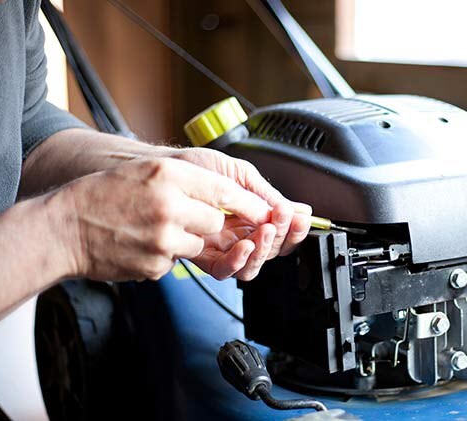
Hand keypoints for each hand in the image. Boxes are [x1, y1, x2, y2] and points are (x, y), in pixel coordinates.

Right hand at [59, 157, 273, 280]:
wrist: (63, 229)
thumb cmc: (103, 197)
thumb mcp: (147, 173)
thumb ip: (187, 182)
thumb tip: (230, 197)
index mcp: (169, 176)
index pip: (226, 191)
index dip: (248, 204)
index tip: (263, 212)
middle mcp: (169, 206)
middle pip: (216, 222)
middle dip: (206, 224)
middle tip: (180, 218)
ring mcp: (163, 239)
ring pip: (198, 245)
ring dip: (184, 241)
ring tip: (152, 230)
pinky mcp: (156, 264)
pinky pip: (176, 263)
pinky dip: (164, 256)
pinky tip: (140, 244)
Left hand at [170, 147, 312, 259]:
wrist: (165, 168)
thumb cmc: (196, 168)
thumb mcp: (240, 175)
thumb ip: (267, 196)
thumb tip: (299, 209)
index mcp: (252, 215)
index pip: (282, 232)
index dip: (295, 229)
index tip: (301, 218)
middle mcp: (239, 234)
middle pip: (272, 251)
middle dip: (283, 236)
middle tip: (283, 219)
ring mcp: (221, 247)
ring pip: (252, 265)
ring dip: (264, 250)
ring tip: (266, 230)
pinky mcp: (202, 256)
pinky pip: (226, 270)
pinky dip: (239, 261)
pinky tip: (246, 245)